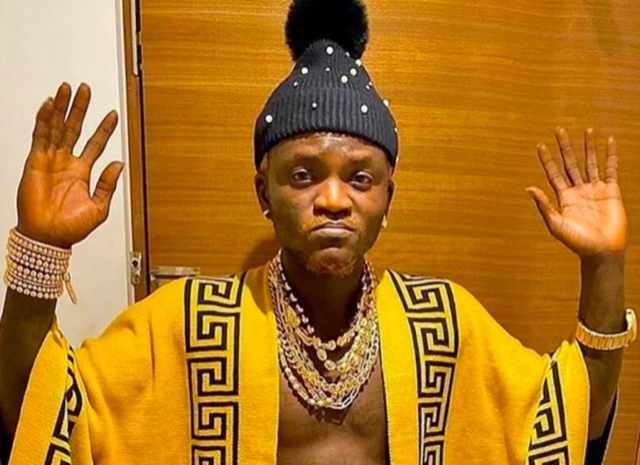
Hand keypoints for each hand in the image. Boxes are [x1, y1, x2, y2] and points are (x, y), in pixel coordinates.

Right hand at [16, 82, 123, 248]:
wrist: (48, 238)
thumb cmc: (70, 228)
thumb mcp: (99, 207)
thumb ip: (108, 184)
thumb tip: (119, 163)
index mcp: (82, 172)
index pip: (95, 143)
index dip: (104, 128)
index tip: (113, 114)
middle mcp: (66, 163)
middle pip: (74, 128)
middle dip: (81, 108)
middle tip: (86, 89)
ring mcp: (50, 160)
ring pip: (56, 127)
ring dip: (62, 108)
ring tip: (67, 89)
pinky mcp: (35, 162)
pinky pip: (40, 136)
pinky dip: (43, 119)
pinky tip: (48, 105)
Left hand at [526, 127, 626, 257]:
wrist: (601, 251)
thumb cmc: (577, 242)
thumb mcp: (556, 223)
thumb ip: (544, 205)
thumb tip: (529, 188)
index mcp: (564, 197)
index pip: (554, 173)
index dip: (547, 159)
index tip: (540, 145)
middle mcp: (578, 190)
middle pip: (570, 163)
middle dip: (565, 147)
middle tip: (559, 129)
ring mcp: (595, 189)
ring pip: (590, 162)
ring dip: (588, 146)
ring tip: (587, 130)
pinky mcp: (612, 191)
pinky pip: (611, 169)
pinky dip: (610, 155)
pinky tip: (610, 141)